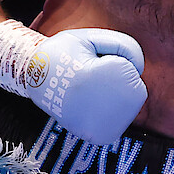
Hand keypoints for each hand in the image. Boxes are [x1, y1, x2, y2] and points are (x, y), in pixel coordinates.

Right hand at [0, 21, 146, 144]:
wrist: (33, 81)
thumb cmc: (64, 56)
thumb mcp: (94, 38)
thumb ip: (126, 47)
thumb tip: (139, 72)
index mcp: (117, 74)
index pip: (134, 65)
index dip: (112, 59)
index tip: (88, 62)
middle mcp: (118, 102)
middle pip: (135, 86)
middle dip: (116, 79)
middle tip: (87, 78)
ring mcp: (111, 123)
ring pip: (128, 104)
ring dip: (112, 96)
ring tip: (85, 92)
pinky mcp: (104, 136)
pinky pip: (118, 120)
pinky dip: (106, 112)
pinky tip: (87, 106)